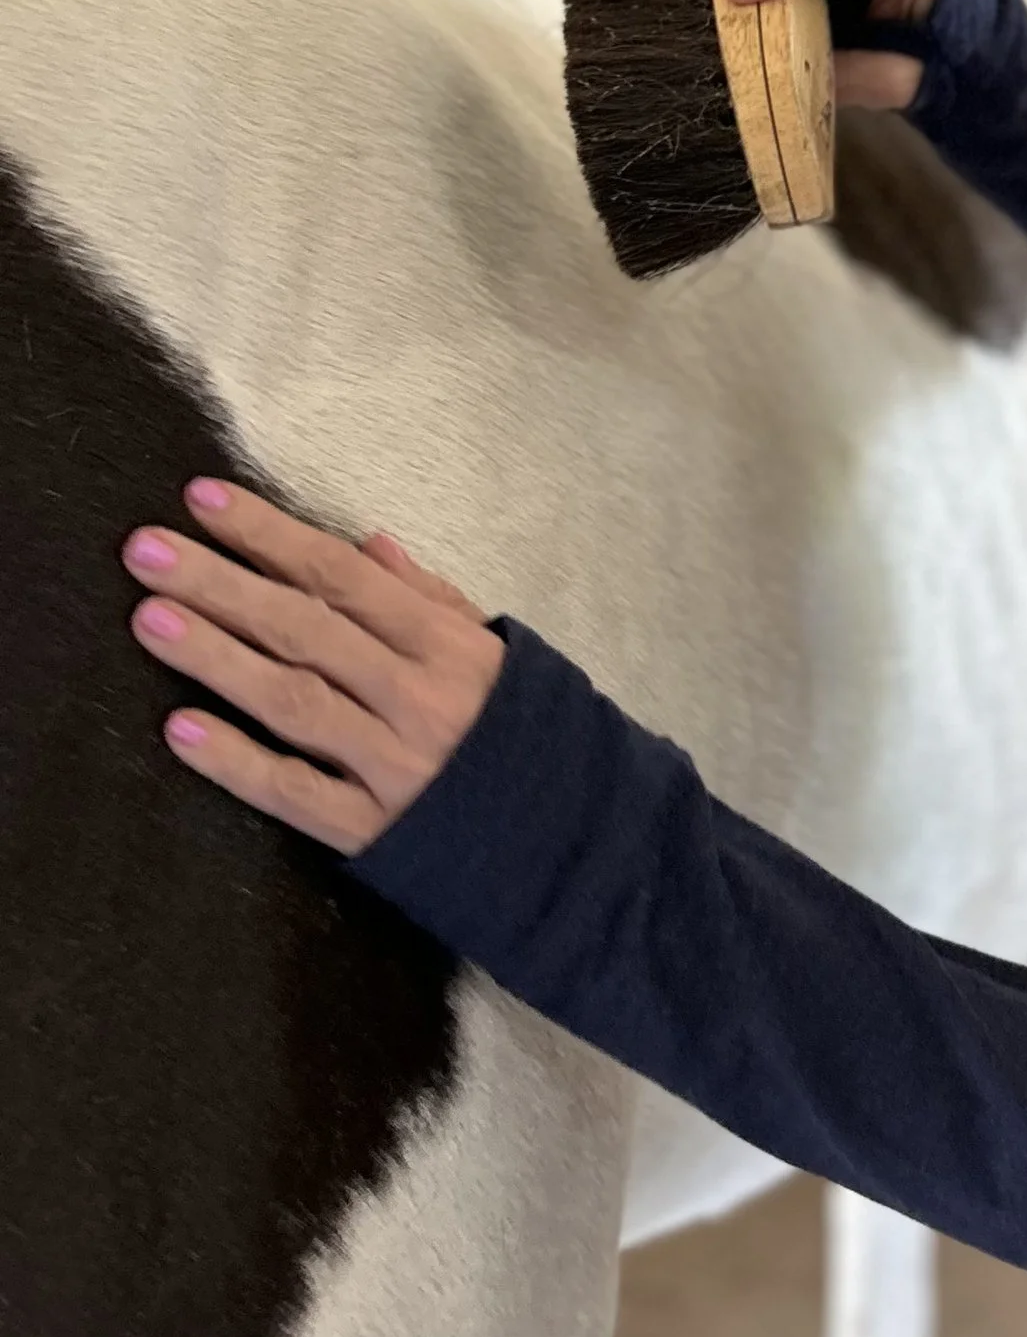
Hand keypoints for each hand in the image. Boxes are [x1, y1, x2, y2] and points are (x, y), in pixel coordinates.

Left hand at [125, 482, 504, 856]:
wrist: (571, 836)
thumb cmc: (521, 733)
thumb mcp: (491, 651)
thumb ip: (429, 597)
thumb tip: (368, 543)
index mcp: (447, 645)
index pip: (343, 577)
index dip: (270, 535)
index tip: (203, 500)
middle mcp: (419, 697)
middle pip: (306, 629)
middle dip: (221, 584)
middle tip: (146, 551)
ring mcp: (395, 765)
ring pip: (294, 700)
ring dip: (216, 657)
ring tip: (149, 619)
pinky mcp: (374, 830)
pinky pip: (297, 792)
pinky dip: (237, 761)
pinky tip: (180, 731)